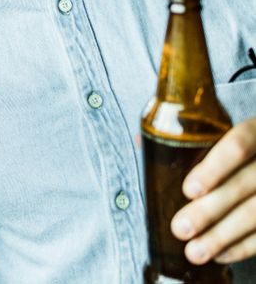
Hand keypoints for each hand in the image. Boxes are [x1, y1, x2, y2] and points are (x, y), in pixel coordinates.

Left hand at [170, 118, 255, 263]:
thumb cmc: (240, 149)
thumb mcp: (222, 132)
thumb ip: (188, 138)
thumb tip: (142, 143)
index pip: (238, 144)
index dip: (214, 168)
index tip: (189, 189)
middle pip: (245, 184)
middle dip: (210, 210)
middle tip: (180, 228)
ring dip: (223, 236)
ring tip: (194, 251)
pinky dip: (244, 246)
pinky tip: (221, 254)